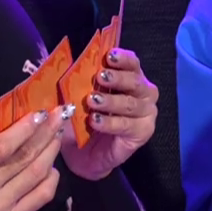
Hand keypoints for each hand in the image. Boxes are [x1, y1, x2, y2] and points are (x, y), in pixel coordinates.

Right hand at [0, 107, 67, 210]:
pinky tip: (51, 162)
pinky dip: (52, 176)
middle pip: (22, 160)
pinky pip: (42, 195)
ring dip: (51, 151)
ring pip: (36, 175)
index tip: (40, 113)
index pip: (0, 149)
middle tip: (58, 116)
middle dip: (45, 134)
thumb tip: (17, 117)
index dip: (24, 130)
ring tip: (56, 134)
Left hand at [65, 48, 158, 179]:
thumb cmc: (81, 120)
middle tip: (100, 77)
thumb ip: (78, 80)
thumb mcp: (76, 97)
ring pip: (131, 103)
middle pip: (135, 82)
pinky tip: (95, 121)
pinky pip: (127, 125)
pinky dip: (110, 122)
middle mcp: (143, 93)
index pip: (132, 63)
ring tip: (92, 100)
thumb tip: (65, 62)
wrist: (82, 154)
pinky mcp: (143, 132)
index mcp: (129, 78)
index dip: (123, 58)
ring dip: (111, 101)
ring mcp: (146, 113)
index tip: (108, 56)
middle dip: (117, 78)